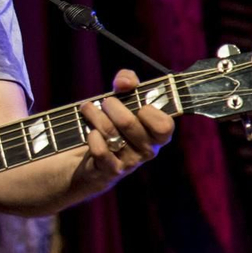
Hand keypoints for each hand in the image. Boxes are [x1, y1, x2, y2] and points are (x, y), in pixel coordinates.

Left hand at [72, 69, 174, 197]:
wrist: (95, 160)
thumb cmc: (115, 122)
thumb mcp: (124, 99)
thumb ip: (128, 81)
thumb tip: (124, 81)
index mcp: (158, 135)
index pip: (164, 126)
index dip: (149, 112)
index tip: (138, 104)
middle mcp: (147, 150)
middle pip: (129, 123)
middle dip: (112, 106)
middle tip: (105, 101)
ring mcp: (130, 162)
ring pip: (110, 133)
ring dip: (95, 115)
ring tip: (87, 108)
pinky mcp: (110, 170)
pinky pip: (100, 150)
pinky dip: (92, 136)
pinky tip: (90, 132)